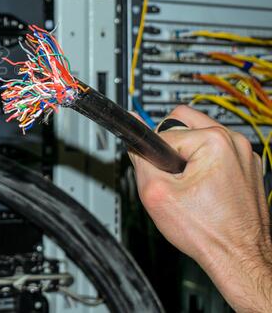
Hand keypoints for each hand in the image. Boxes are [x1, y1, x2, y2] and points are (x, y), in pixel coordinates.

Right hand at [131, 105, 271, 311]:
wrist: (239, 257)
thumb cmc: (207, 232)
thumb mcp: (155, 193)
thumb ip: (140, 157)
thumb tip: (132, 129)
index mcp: (215, 141)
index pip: (163, 132)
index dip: (155, 158)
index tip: (162, 178)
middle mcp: (235, 142)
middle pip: (184, 123)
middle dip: (171, 148)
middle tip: (173, 178)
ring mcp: (246, 155)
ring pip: (200, 137)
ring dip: (188, 156)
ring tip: (189, 186)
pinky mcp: (250, 168)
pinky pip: (217, 152)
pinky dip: (205, 165)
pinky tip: (203, 191)